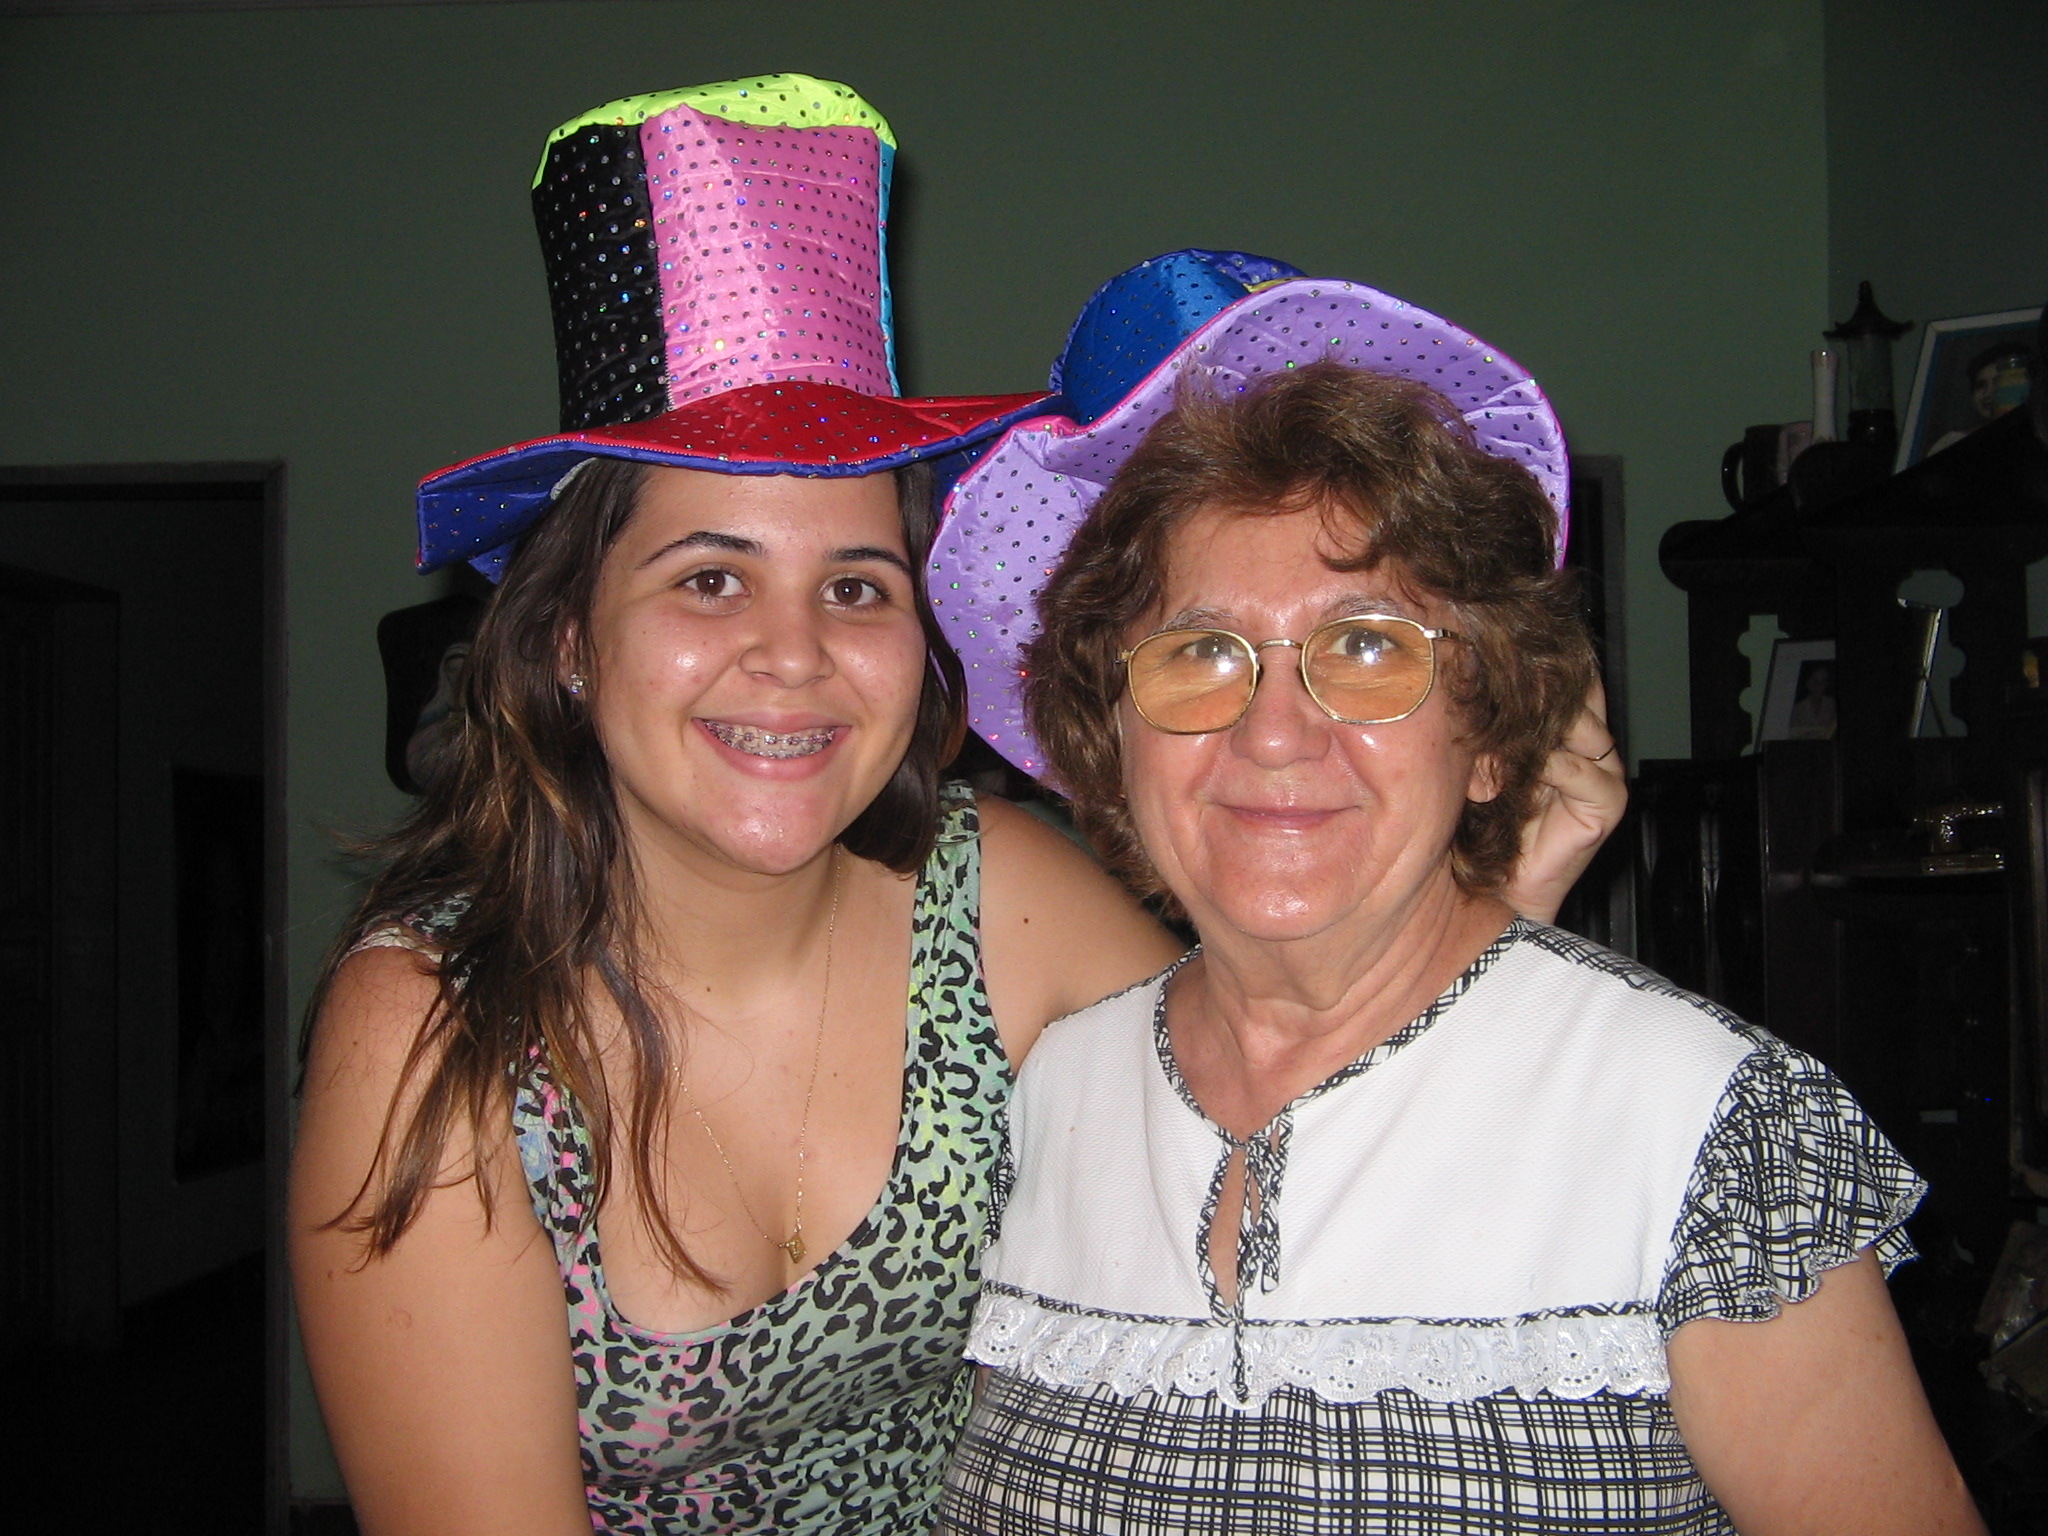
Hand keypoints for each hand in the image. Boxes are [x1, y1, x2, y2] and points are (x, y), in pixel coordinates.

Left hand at [1501, 680, 1625, 924]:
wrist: (1499, 884)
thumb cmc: (1486, 820)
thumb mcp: (1482, 760)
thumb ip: (1491, 725)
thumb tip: (1466, 677)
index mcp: (1570, 725)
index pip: (1569, 676)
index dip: (1538, 666)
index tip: (1494, 657)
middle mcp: (1593, 742)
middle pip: (1579, 693)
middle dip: (1536, 693)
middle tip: (1493, 691)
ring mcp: (1604, 771)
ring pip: (1579, 726)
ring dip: (1532, 732)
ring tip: (1491, 746)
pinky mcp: (1607, 803)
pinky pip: (1577, 770)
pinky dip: (1542, 767)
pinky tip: (1509, 775)